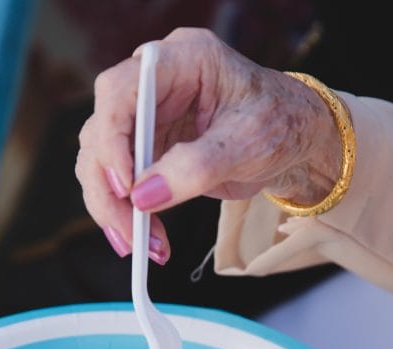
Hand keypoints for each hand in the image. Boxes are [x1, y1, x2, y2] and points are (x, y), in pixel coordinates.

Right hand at [75, 28, 344, 263]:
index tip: (125, 186)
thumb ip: (196, 168)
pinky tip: (148, 241)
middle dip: (109, 187)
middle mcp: (153, 83)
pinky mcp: (144, 148)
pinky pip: (117, 182)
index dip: (112, 138)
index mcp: (182, 59)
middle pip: (100, 130)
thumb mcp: (248, 145)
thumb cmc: (279, 125)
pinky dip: (127, 214)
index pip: (120, 90)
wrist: (293, 140)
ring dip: (113, 208)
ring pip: (99, 161)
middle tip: (130, 232)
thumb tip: (143, 197)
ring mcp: (145, 116)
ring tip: (143, 246)